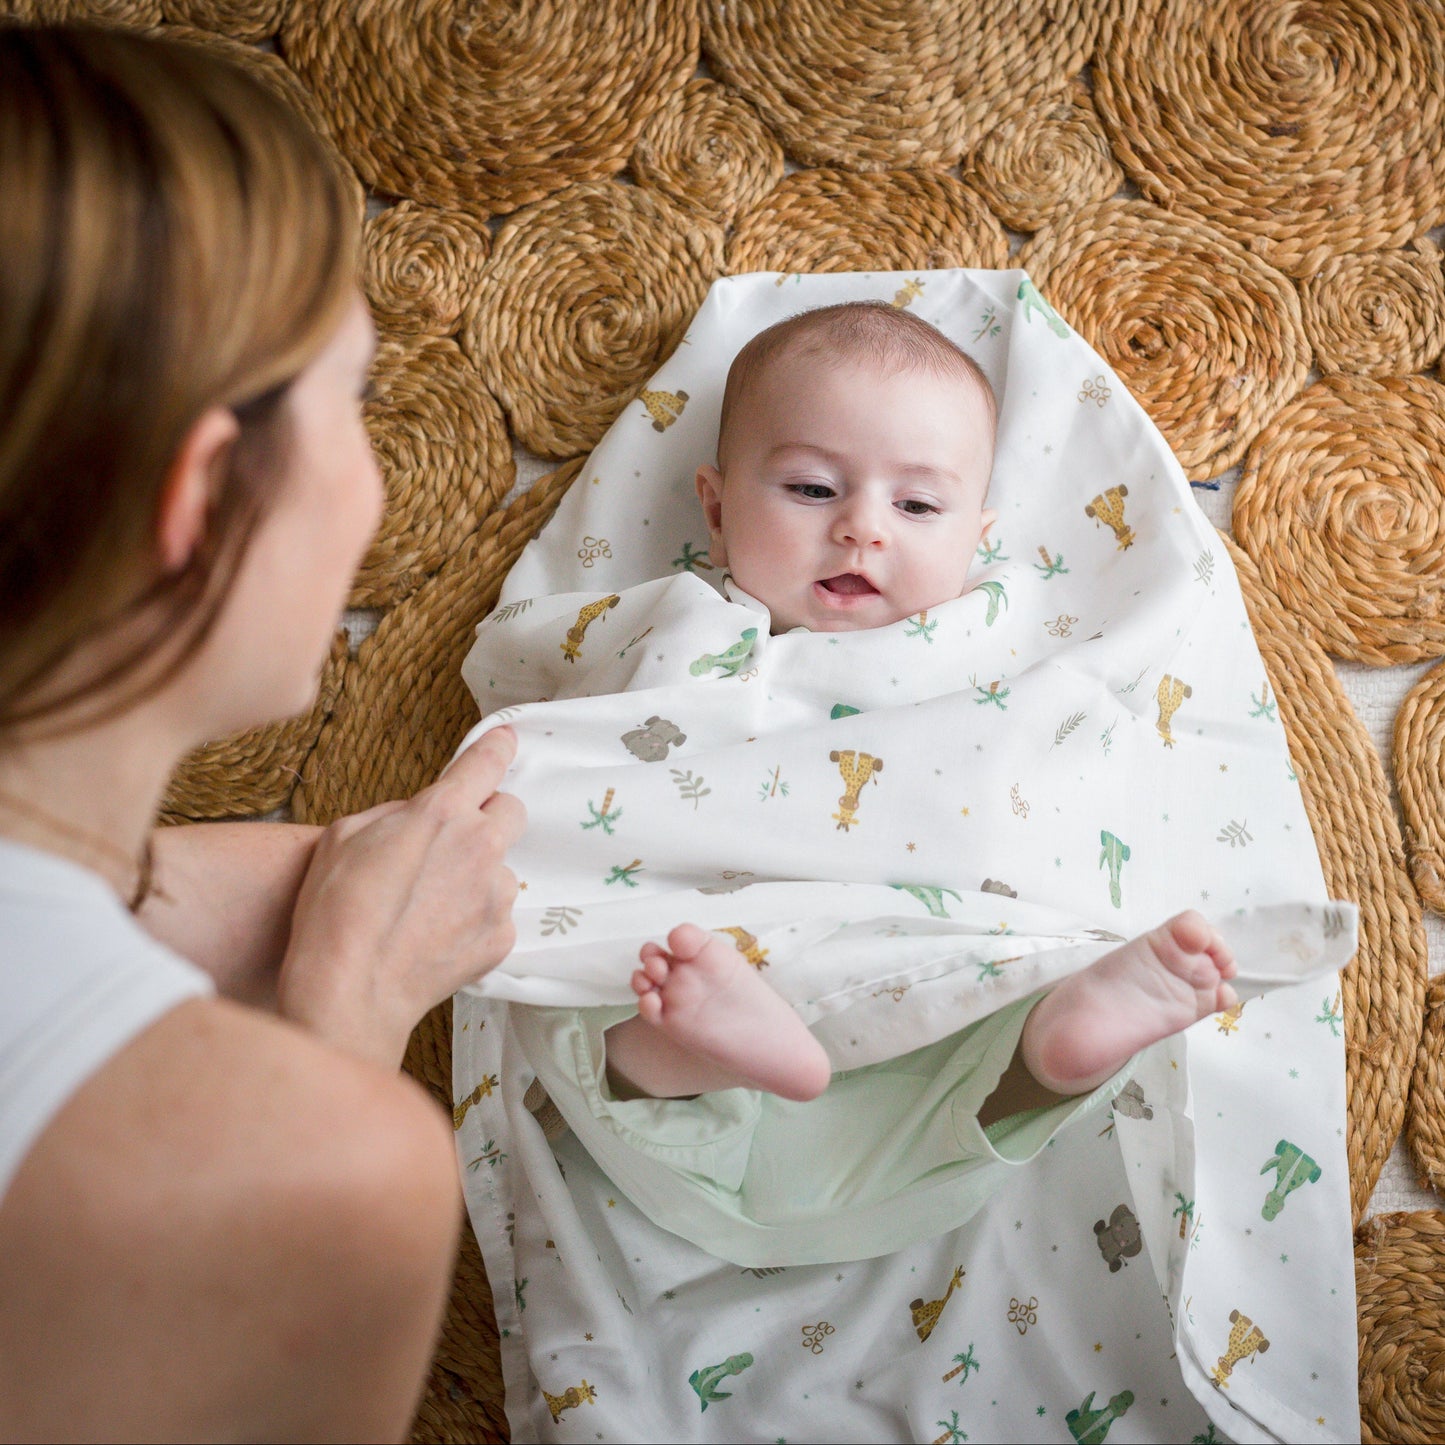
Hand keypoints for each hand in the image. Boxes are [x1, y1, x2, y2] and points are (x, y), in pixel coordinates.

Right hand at [277, 727, 524, 1068]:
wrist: (350, 990)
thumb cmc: (334, 911)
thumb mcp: (344, 835)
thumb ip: (395, 814)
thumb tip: (418, 817)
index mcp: (441, 813)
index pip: (486, 764)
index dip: (498, 747)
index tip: (506, 740)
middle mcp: (480, 846)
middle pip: (512, 811)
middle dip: (489, 818)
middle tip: (452, 842)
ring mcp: (496, 894)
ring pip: (501, 869)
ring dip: (476, 877)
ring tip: (428, 908)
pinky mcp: (501, 936)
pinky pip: (496, 915)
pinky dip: (474, 921)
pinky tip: (436, 938)